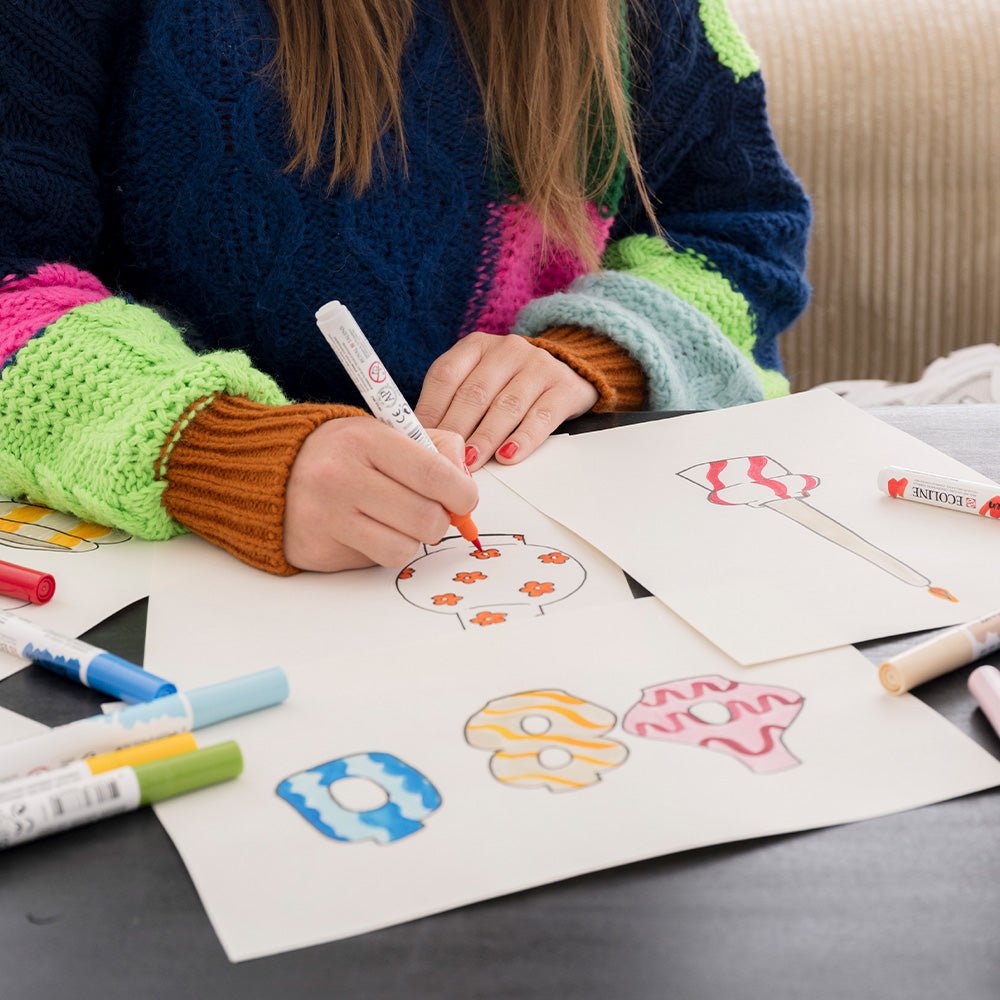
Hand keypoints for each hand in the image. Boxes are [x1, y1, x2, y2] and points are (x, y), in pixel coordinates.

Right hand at [283, 417, 476, 571]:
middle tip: (428, 511)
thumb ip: (434, 449)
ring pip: (404, 548)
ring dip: (410, 539)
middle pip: (425, 518)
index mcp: (365, 440)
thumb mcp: (385, 432)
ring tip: (395, 520)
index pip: (433, 474)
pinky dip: (381, 550)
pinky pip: (374, 562)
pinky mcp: (317, 549)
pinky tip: (367, 530)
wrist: (268, 469)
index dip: (462, 494)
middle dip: (439, 520)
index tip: (464, 499)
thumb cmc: (341, 452)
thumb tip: (465, 483)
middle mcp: (340, 477)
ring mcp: (325, 516)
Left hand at [414, 332, 598, 470]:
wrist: (568, 372)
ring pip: (506, 406)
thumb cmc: (510, 385)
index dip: (430, 411)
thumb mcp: (478, 383)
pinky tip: (508, 456)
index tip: (422, 441)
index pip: (445, 376)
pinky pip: (540, 417)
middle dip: (456, 430)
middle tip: (444, 460)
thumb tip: (422, 442)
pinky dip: (523, 439)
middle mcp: (507, 350)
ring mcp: (538, 366)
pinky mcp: (563, 387)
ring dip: (485, 438)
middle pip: (474, 393)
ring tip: (471, 463)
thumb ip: (451, 405)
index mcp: (476, 346)